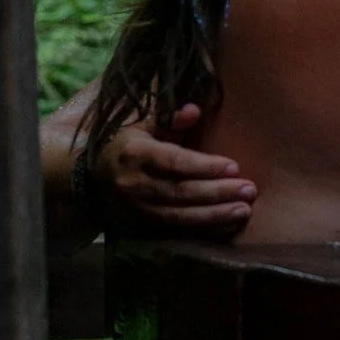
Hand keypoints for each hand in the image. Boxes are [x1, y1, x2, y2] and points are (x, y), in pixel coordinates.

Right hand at [97, 104, 256, 231]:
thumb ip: (169, 118)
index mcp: (134, 153)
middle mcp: (133, 183)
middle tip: (249, 190)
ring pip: (179, 215)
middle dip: (217, 192)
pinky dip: (203, 228)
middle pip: (180, 191)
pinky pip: (175, 229)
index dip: (204, 166)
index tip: (234, 167)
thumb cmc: (128, 144)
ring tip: (244, 210)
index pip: (174, 162)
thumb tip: (194, 110)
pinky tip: (228, 224)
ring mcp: (136, 207)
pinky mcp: (141, 224)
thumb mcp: (142, 125)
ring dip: (214, 214)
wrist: (91, 177)